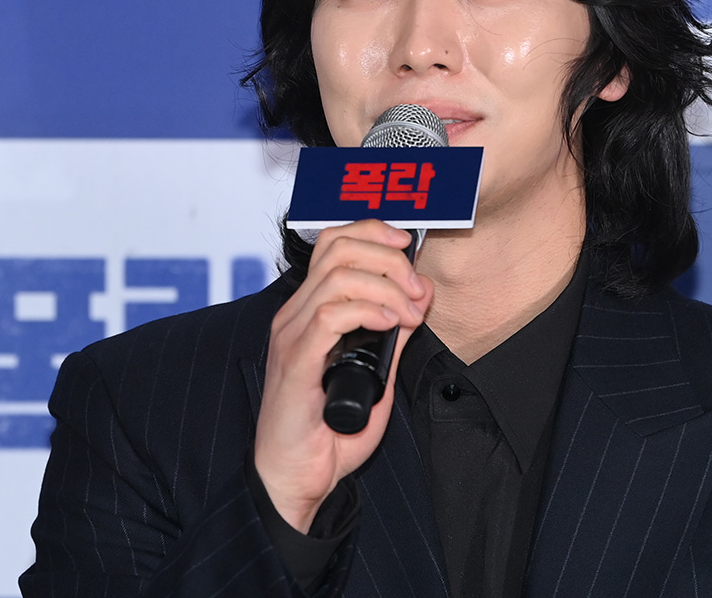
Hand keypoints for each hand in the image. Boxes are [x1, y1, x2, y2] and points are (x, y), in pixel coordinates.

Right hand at [253, 220, 431, 531]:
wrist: (294, 478)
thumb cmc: (327, 433)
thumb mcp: (376, 373)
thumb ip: (393, 335)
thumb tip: (420, 297)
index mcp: (309, 310)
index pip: (334, 242)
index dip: (374, 232)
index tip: (410, 248)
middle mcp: (295, 315)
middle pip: (338, 247)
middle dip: (389, 257)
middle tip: (417, 290)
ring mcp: (291, 336)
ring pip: (338, 275)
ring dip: (387, 286)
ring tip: (410, 313)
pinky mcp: (295, 362)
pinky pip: (329, 315)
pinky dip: (368, 310)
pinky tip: (391, 325)